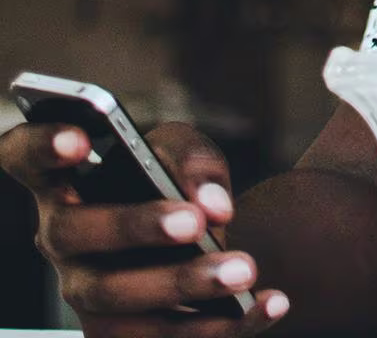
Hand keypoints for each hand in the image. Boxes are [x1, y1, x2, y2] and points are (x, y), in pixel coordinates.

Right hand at [0, 118, 289, 336]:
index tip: (78, 139)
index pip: (24, 157)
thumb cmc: (172, 177)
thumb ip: (191, 160)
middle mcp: (62, 240)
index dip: (42, 147)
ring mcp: (87, 294)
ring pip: (117, 302)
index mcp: (64, 182)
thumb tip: (211, 205)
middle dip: (135, 228)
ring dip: (183, 288)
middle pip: (76, 235)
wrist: (194, 235)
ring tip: (245, 271)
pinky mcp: (121, 336)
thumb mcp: (181, 150)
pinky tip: (272, 302)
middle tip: (194, 222)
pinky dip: (228, 325)